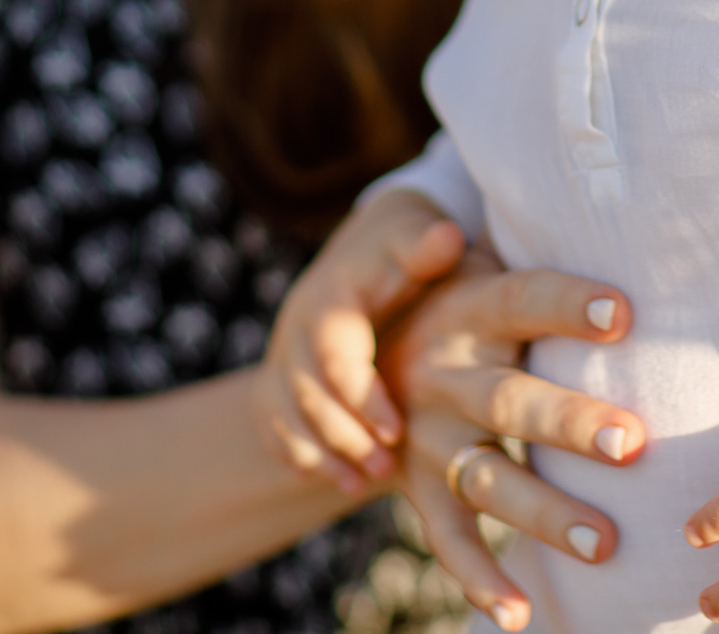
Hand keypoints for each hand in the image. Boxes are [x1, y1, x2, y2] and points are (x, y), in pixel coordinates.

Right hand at [251, 190, 465, 493]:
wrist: (370, 246)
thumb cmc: (405, 247)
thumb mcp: (418, 236)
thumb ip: (428, 244)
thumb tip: (447, 238)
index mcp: (331, 295)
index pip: (333, 353)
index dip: (360, 397)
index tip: (396, 431)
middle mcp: (296, 324)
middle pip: (304, 392)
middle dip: (343, 435)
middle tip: (385, 468)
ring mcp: (283, 352)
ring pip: (281, 413)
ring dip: (319, 453)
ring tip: (362, 483)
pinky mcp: (280, 375)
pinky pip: (271, 422)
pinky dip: (296, 454)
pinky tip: (334, 478)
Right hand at [380, 252, 645, 631]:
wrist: (357, 358)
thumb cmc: (468, 307)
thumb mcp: (482, 268)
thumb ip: (541, 262)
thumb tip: (627, 242)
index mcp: (471, 309)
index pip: (523, 299)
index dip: (568, 305)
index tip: (624, 312)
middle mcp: (445, 373)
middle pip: (509, 400)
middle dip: (570, 423)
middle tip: (632, 441)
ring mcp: (427, 437)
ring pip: (488, 478)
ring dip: (545, 513)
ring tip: (605, 542)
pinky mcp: (417, 489)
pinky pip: (449, 539)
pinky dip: (480, 579)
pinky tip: (519, 613)